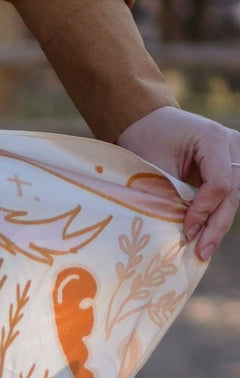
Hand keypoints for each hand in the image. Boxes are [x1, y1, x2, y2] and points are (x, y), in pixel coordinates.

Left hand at [116, 105, 239, 260]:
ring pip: (234, 197)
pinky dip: (216, 215)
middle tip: (202, 254)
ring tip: (203, 251)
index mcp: (213, 138)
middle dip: (216, 225)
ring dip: (218, 224)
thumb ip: (172, 194)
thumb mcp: (156, 167)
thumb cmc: (147, 142)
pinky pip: (228, 195)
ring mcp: (234, 154)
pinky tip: (205, 237)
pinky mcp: (230, 167)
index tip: (187, 232)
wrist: (148, 123)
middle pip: (233, 192)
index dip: (204, 210)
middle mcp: (231, 143)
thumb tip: (183, 233)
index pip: (219, 183)